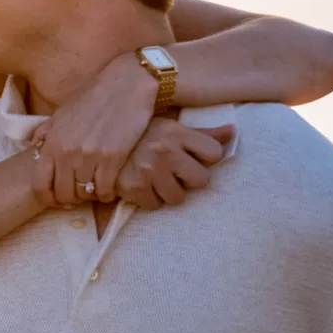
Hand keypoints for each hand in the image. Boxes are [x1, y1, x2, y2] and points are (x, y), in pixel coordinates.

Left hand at [29, 52, 157, 207]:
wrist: (126, 84)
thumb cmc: (94, 96)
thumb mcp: (62, 112)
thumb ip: (46, 133)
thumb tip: (35, 148)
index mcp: (52, 142)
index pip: (39, 186)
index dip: (48, 198)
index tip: (58, 198)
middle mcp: (67, 152)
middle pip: (63, 194)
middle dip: (71, 199)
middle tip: (80, 193)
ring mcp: (90, 156)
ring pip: (85, 194)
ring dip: (90, 195)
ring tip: (95, 187)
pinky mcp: (113, 158)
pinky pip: (106, 190)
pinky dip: (107, 192)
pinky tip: (110, 185)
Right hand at [115, 120, 234, 210]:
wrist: (99, 144)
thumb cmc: (141, 136)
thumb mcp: (170, 127)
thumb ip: (203, 133)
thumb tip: (233, 131)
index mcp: (177, 132)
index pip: (214, 152)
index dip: (206, 158)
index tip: (192, 157)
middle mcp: (165, 150)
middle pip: (201, 180)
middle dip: (189, 180)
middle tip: (174, 173)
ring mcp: (149, 169)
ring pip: (178, 198)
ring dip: (167, 192)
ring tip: (155, 179)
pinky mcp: (133, 187)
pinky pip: (153, 205)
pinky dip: (147, 199)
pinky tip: (140, 185)